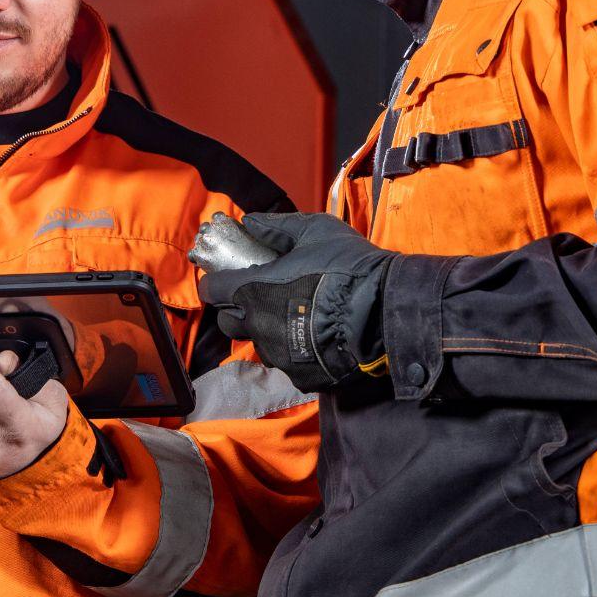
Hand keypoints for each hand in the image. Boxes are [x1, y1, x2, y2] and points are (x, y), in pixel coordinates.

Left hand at [199, 212, 395, 391]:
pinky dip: (294, 352)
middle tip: (260, 298)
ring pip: (258, 344)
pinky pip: (287, 363)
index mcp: (253, 290)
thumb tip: (250, 221)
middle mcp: (258, 326)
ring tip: (293, 318)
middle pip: (229, 323)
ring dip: (266, 332)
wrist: (384, 311)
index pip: (212, 290)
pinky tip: (313, 338)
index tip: (228, 278)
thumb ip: (278, 227)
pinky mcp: (299, 375)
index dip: (217, 282)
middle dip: (237, 310)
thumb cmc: (347, 266)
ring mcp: (278, 355)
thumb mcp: (315, 231)